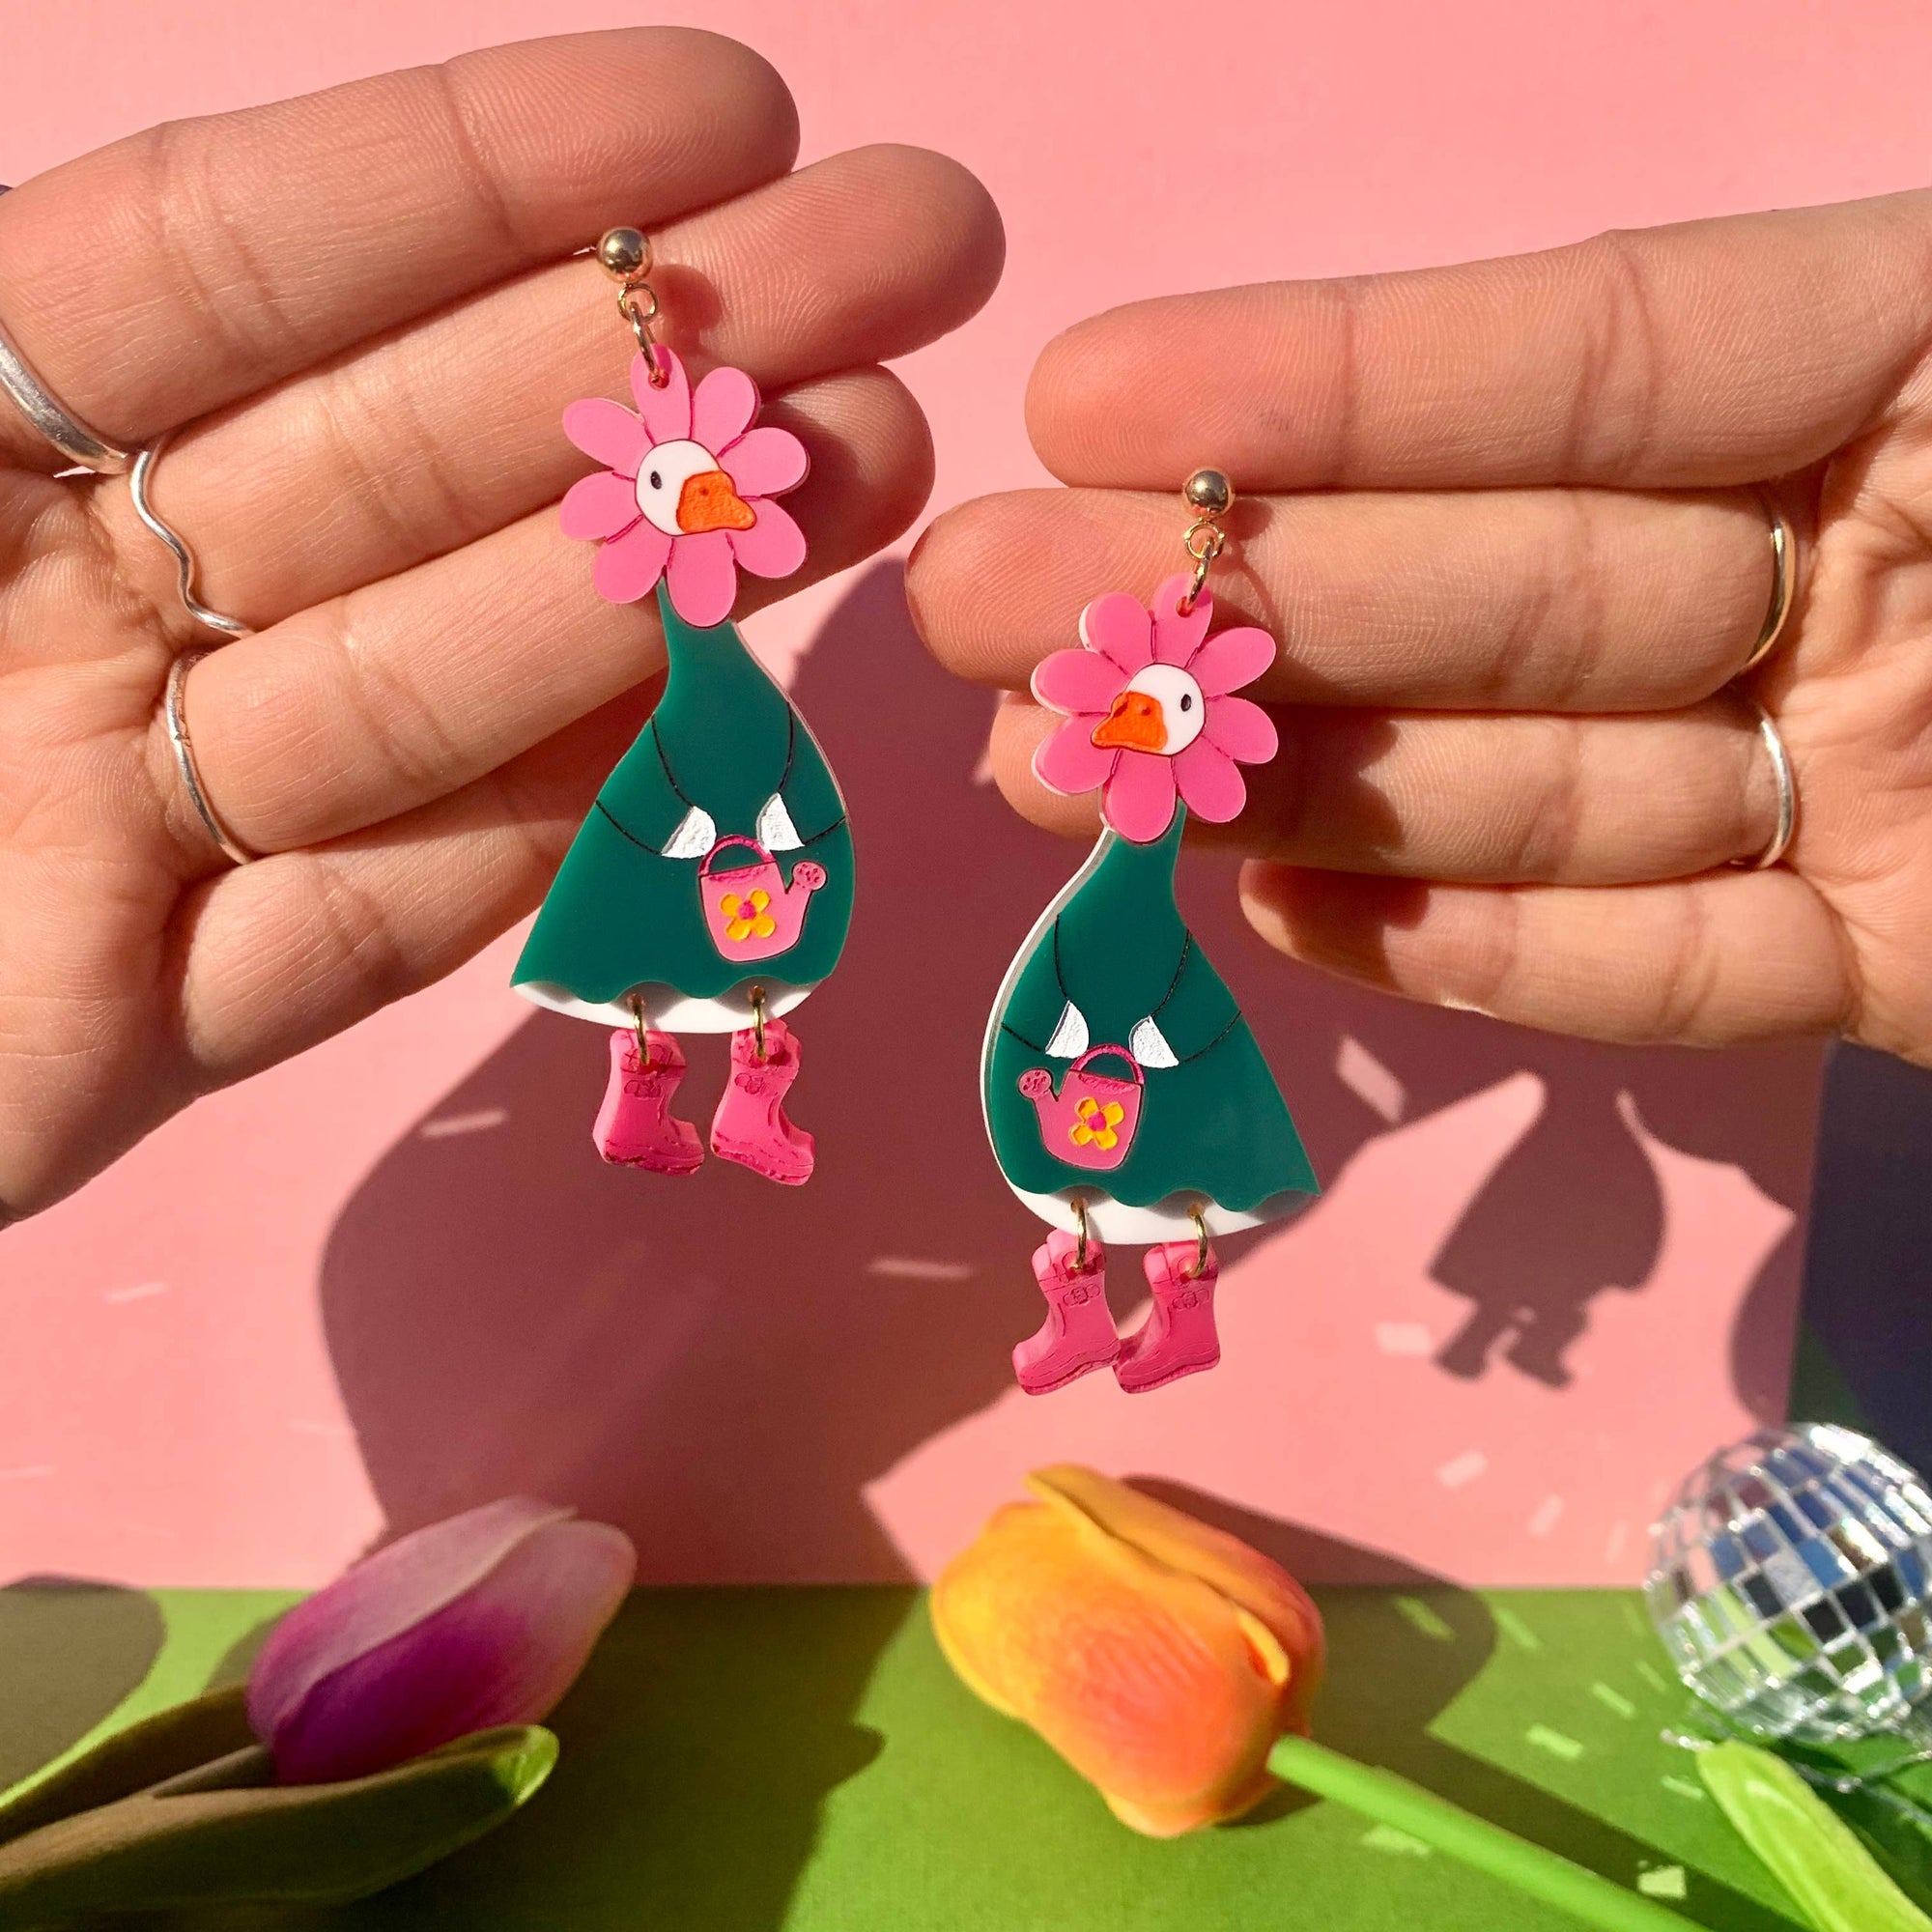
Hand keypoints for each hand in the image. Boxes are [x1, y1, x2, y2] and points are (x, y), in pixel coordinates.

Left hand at [0, 29, 1000, 1216]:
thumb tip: (191, 229)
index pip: (244, 256)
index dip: (489, 168)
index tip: (727, 105)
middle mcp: (47, 597)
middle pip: (399, 460)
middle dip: (660, 355)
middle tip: (914, 264)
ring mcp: (113, 820)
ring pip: (423, 685)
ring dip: (655, 587)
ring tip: (879, 474)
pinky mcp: (138, 1032)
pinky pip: (369, 930)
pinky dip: (535, 846)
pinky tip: (710, 739)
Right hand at [909, 193, 1931, 1067]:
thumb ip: (1784, 325)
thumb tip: (1554, 355)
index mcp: (1923, 378)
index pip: (1589, 360)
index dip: (1339, 383)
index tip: (1089, 399)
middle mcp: (1866, 577)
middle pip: (1513, 588)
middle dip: (1239, 603)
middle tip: (981, 613)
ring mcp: (1868, 784)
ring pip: (1550, 784)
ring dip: (1298, 790)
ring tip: (1065, 780)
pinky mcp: (1889, 968)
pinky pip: (1671, 972)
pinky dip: (1486, 955)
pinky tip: (1289, 917)